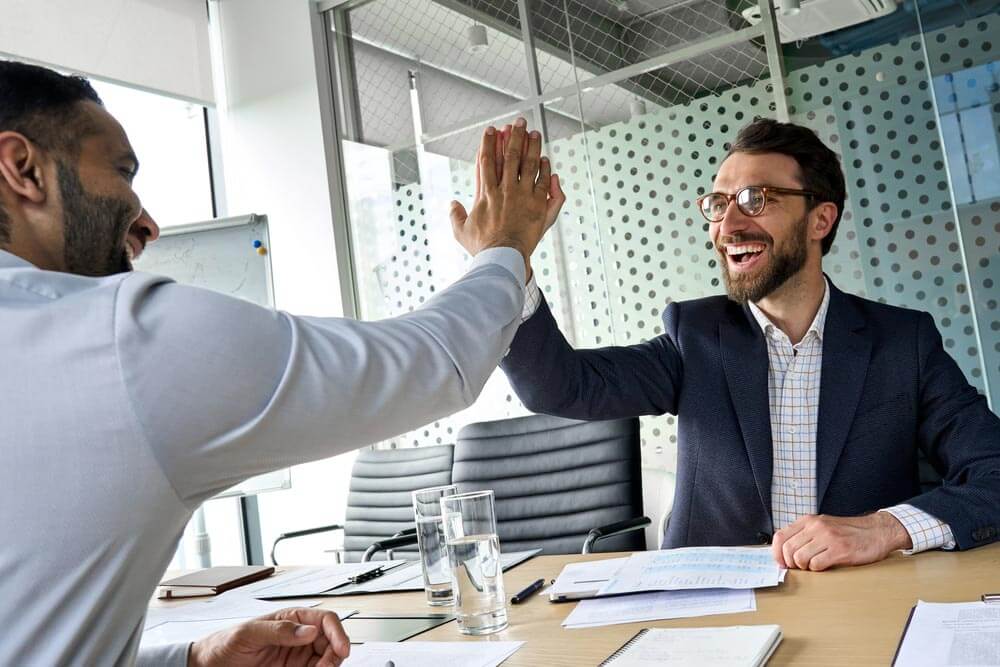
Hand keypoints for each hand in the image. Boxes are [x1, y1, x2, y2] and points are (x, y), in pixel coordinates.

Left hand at [188, 607, 349, 666]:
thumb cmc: (224, 644)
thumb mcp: (248, 633)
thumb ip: (279, 629)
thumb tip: (306, 630)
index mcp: (291, 619)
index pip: (324, 620)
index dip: (337, 632)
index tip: (341, 649)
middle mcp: (298, 635)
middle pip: (331, 640)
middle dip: (335, 653)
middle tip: (328, 666)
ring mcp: (297, 655)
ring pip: (327, 658)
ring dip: (329, 665)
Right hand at [450, 118, 565, 273]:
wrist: (503, 257)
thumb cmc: (483, 247)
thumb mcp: (461, 231)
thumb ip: (455, 215)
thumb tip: (452, 203)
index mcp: (485, 194)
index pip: (486, 162)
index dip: (488, 143)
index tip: (491, 130)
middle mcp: (505, 190)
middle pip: (510, 157)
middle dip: (513, 137)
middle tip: (517, 122)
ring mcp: (523, 196)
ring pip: (529, 165)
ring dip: (532, 147)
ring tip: (533, 133)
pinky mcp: (537, 206)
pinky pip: (543, 183)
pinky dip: (545, 170)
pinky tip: (545, 160)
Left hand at [771, 513, 911, 571]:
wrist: (876, 531)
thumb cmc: (848, 532)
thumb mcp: (822, 526)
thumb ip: (804, 535)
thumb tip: (784, 552)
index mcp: (808, 520)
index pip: (780, 536)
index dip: (776, 553)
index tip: (780, 563)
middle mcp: (815, 526)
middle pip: (788, 549)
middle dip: (790, 563)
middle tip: (798, 568)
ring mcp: (827, 537)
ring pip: (800, 558)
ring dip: (804, 567)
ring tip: (813, 565)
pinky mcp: (840, 550)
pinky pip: (816, 564)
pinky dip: (816, 569)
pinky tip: (824, 565)